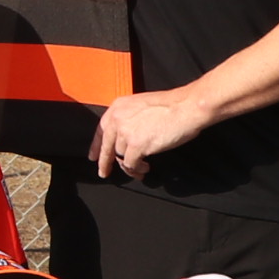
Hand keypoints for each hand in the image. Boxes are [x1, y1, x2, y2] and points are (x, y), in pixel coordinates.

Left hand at [87, 84, 220, 179]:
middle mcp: (118, 119)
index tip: (93, 157)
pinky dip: (137, 170)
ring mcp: (126, 133)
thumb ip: (130, 118)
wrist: (185, 107)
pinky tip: (145, 169)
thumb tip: (128, 136)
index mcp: (118, 107)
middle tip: (104, 173)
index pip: (101, 130)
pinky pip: (130, 165)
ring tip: (139, 170)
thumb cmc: (171, 106)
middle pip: (106, 147)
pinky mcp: (136, 146)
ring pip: (119, 157)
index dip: (96, 146)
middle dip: (105, 162)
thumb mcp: (142, 106)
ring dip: (129, 166)